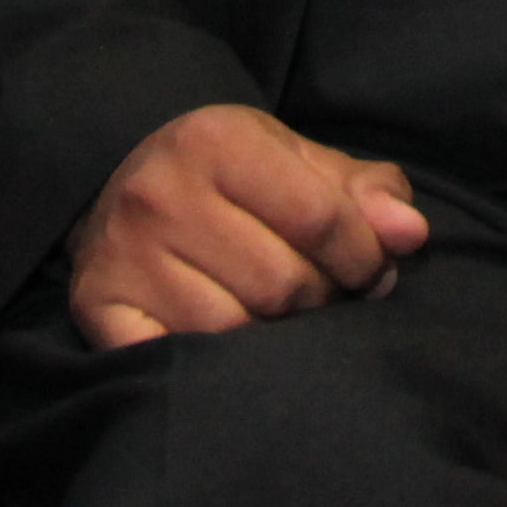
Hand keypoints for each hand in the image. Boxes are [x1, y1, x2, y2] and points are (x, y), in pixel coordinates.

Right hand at [66, 104, 431, 348]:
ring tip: (277, 319)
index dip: (365, 257)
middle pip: (284, 284)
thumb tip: (410, 233)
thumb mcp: (295, 162)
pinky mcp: (96, 305)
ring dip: (273, 339)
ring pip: (236, 330)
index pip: (323, 220)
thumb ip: (363, 193)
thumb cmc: (228, 178)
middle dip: (321, 299)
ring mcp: (124, 253)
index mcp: (216, 141)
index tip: (369, 270)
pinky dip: (213, 365)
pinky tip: (228, 348)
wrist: (115, 183)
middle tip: (319, 295)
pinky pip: (181, 359)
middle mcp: (161, 192)